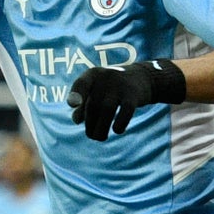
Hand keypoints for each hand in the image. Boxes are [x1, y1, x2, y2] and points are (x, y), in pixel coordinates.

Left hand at [67, 60, 184, 141]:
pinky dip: (120, 124)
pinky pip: (125, 112)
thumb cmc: (110, 88)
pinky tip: (117, 130)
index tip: (72, 105)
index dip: (76, 94)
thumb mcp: (95, 90)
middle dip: (89, 124)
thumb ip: (83, 104)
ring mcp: (121, 86)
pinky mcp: (134, 96)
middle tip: (91, 135)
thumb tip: (76, 120)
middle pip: (93, 104)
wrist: (141, 77)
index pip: (81, 83)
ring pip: (107, 110)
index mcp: (93, 75)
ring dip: (101, 129)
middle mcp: (106, 78)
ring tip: (100, 138)